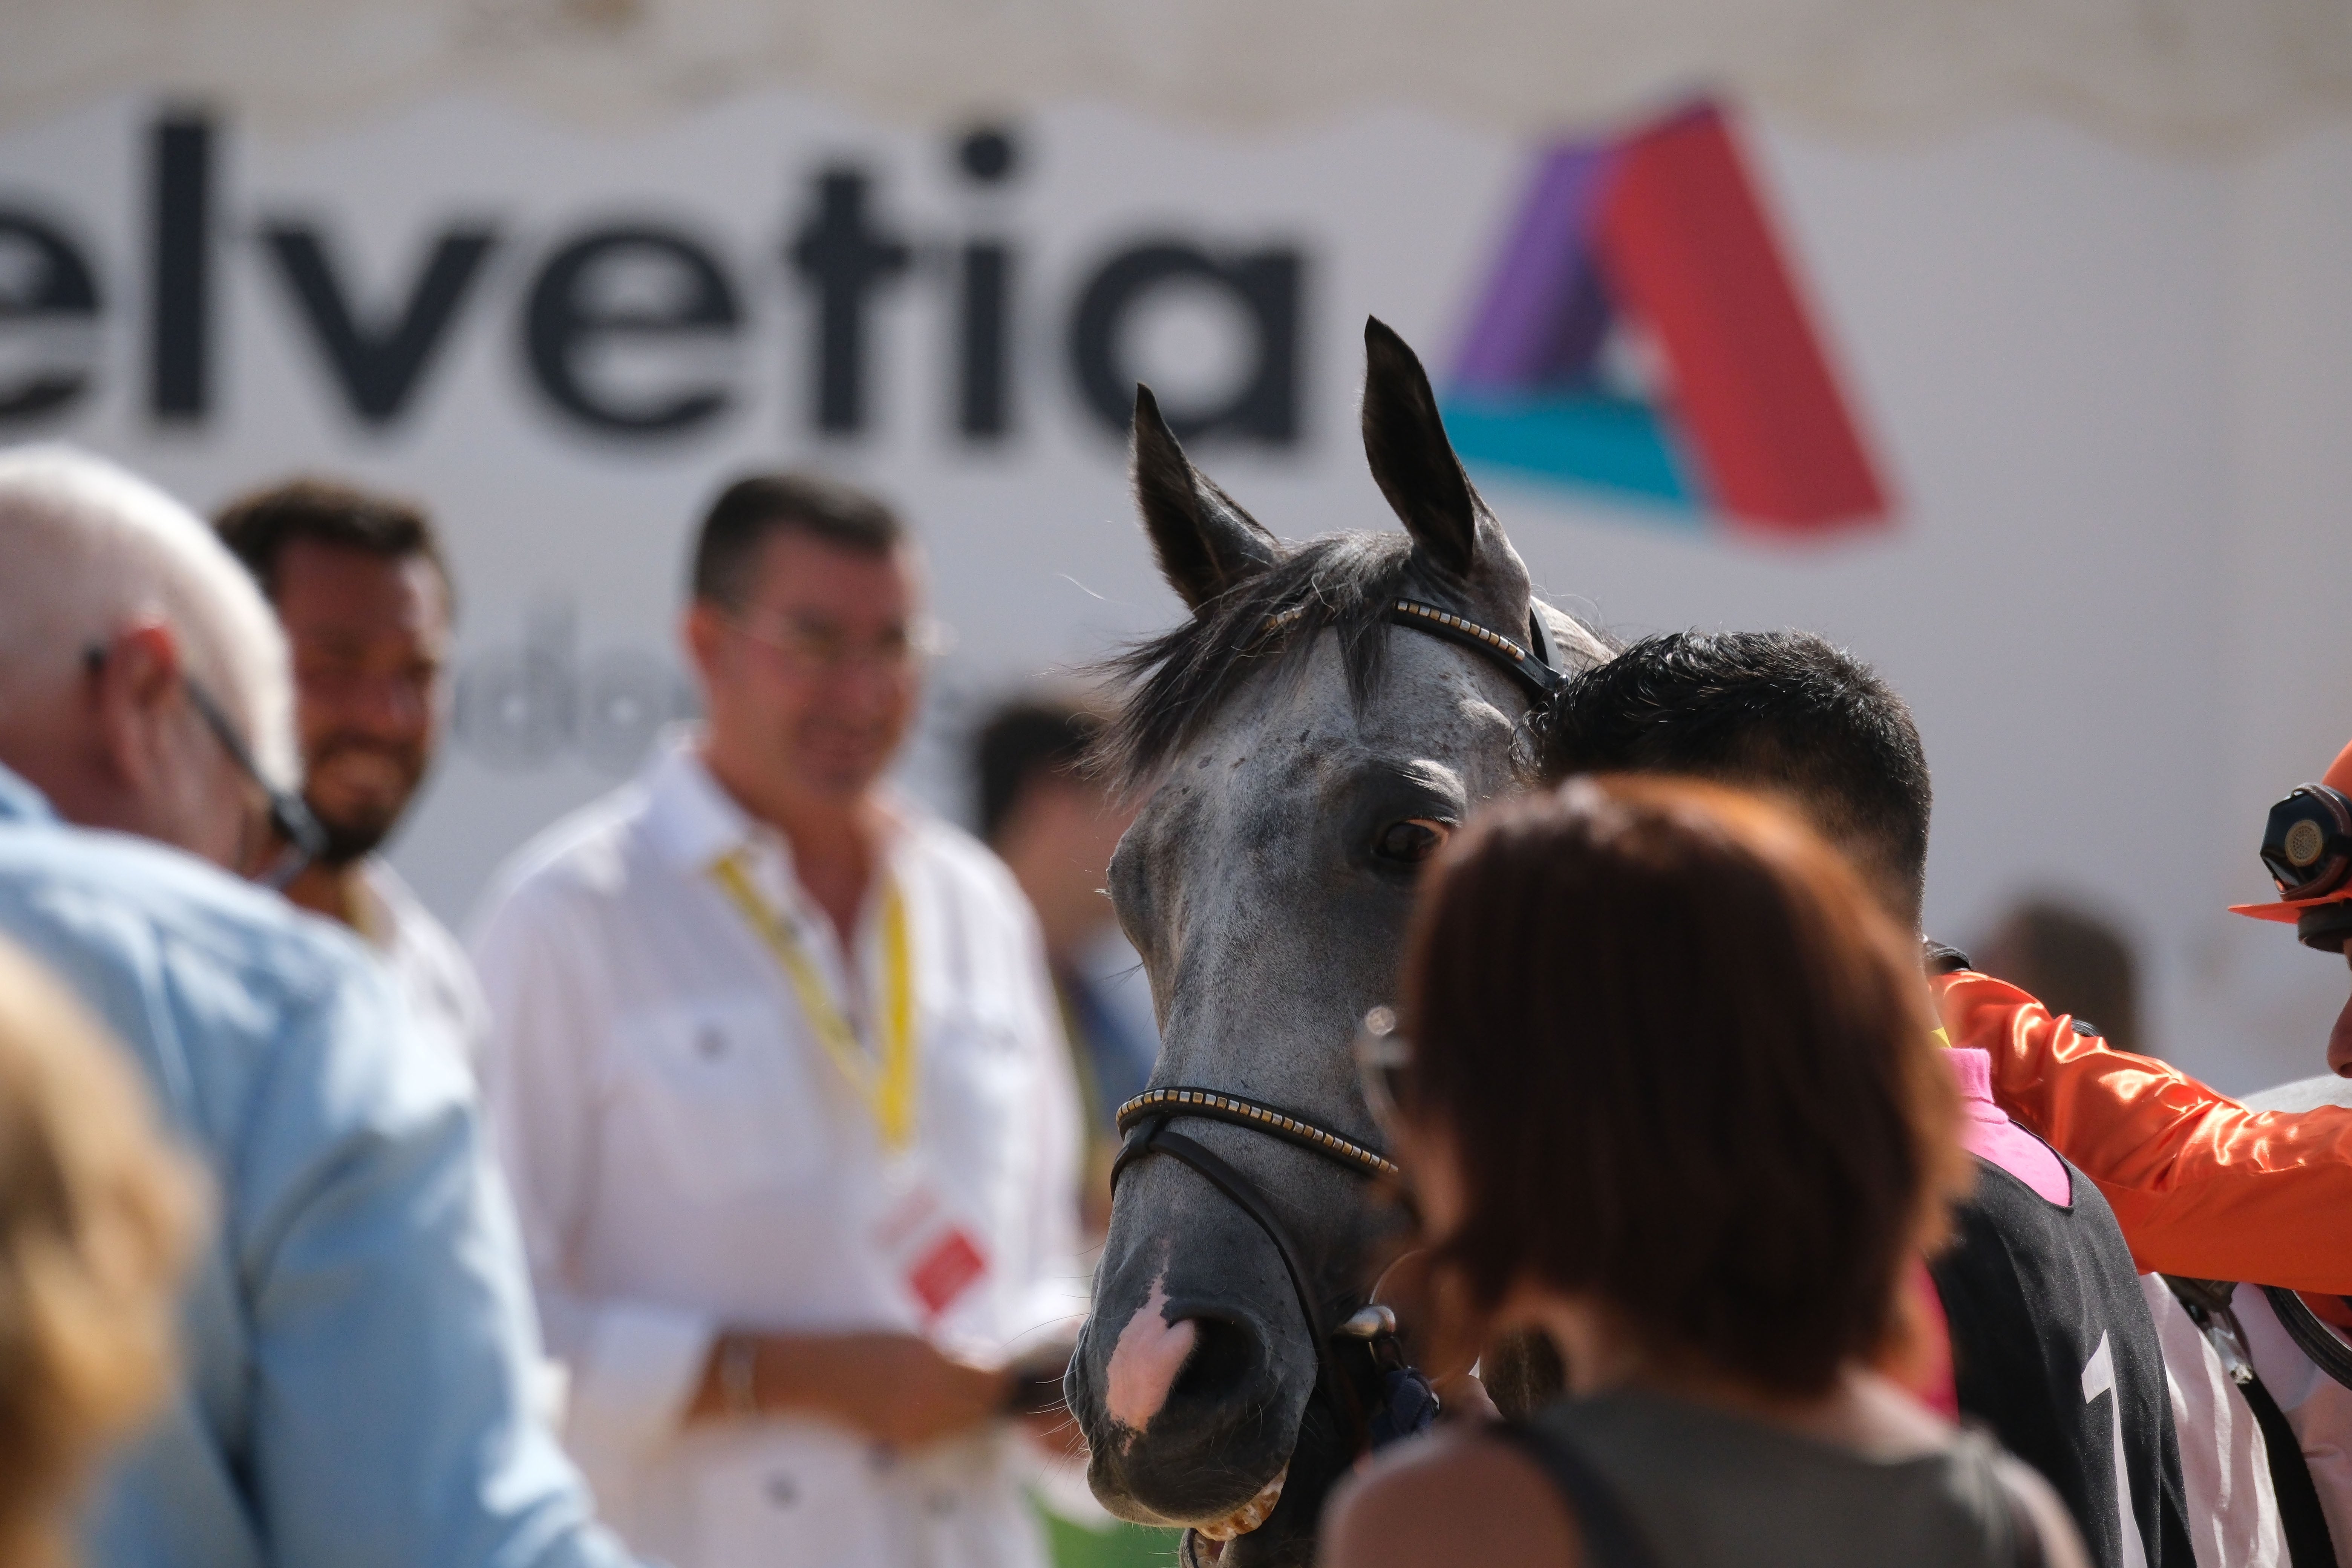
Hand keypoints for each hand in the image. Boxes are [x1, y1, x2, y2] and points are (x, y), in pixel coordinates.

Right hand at [690, 1331, 1010, 1446]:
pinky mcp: (904, 1441)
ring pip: (964, 1423)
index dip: (999, 1373)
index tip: (999, 1367)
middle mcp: (933, 1398)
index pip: (991, 1377)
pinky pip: (940, 1435)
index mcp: (936, 1365)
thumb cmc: (862, 1345)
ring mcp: (919, 1424)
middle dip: (987, 1392)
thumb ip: (946, 1352)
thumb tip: (979, 1361)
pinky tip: (929, 1406)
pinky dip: (944, 1423)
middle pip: (983, 1404)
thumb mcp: (910, 1338)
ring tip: (953, 1390)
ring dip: (967, 1409)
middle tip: (982, 1379)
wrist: (819, 1374)